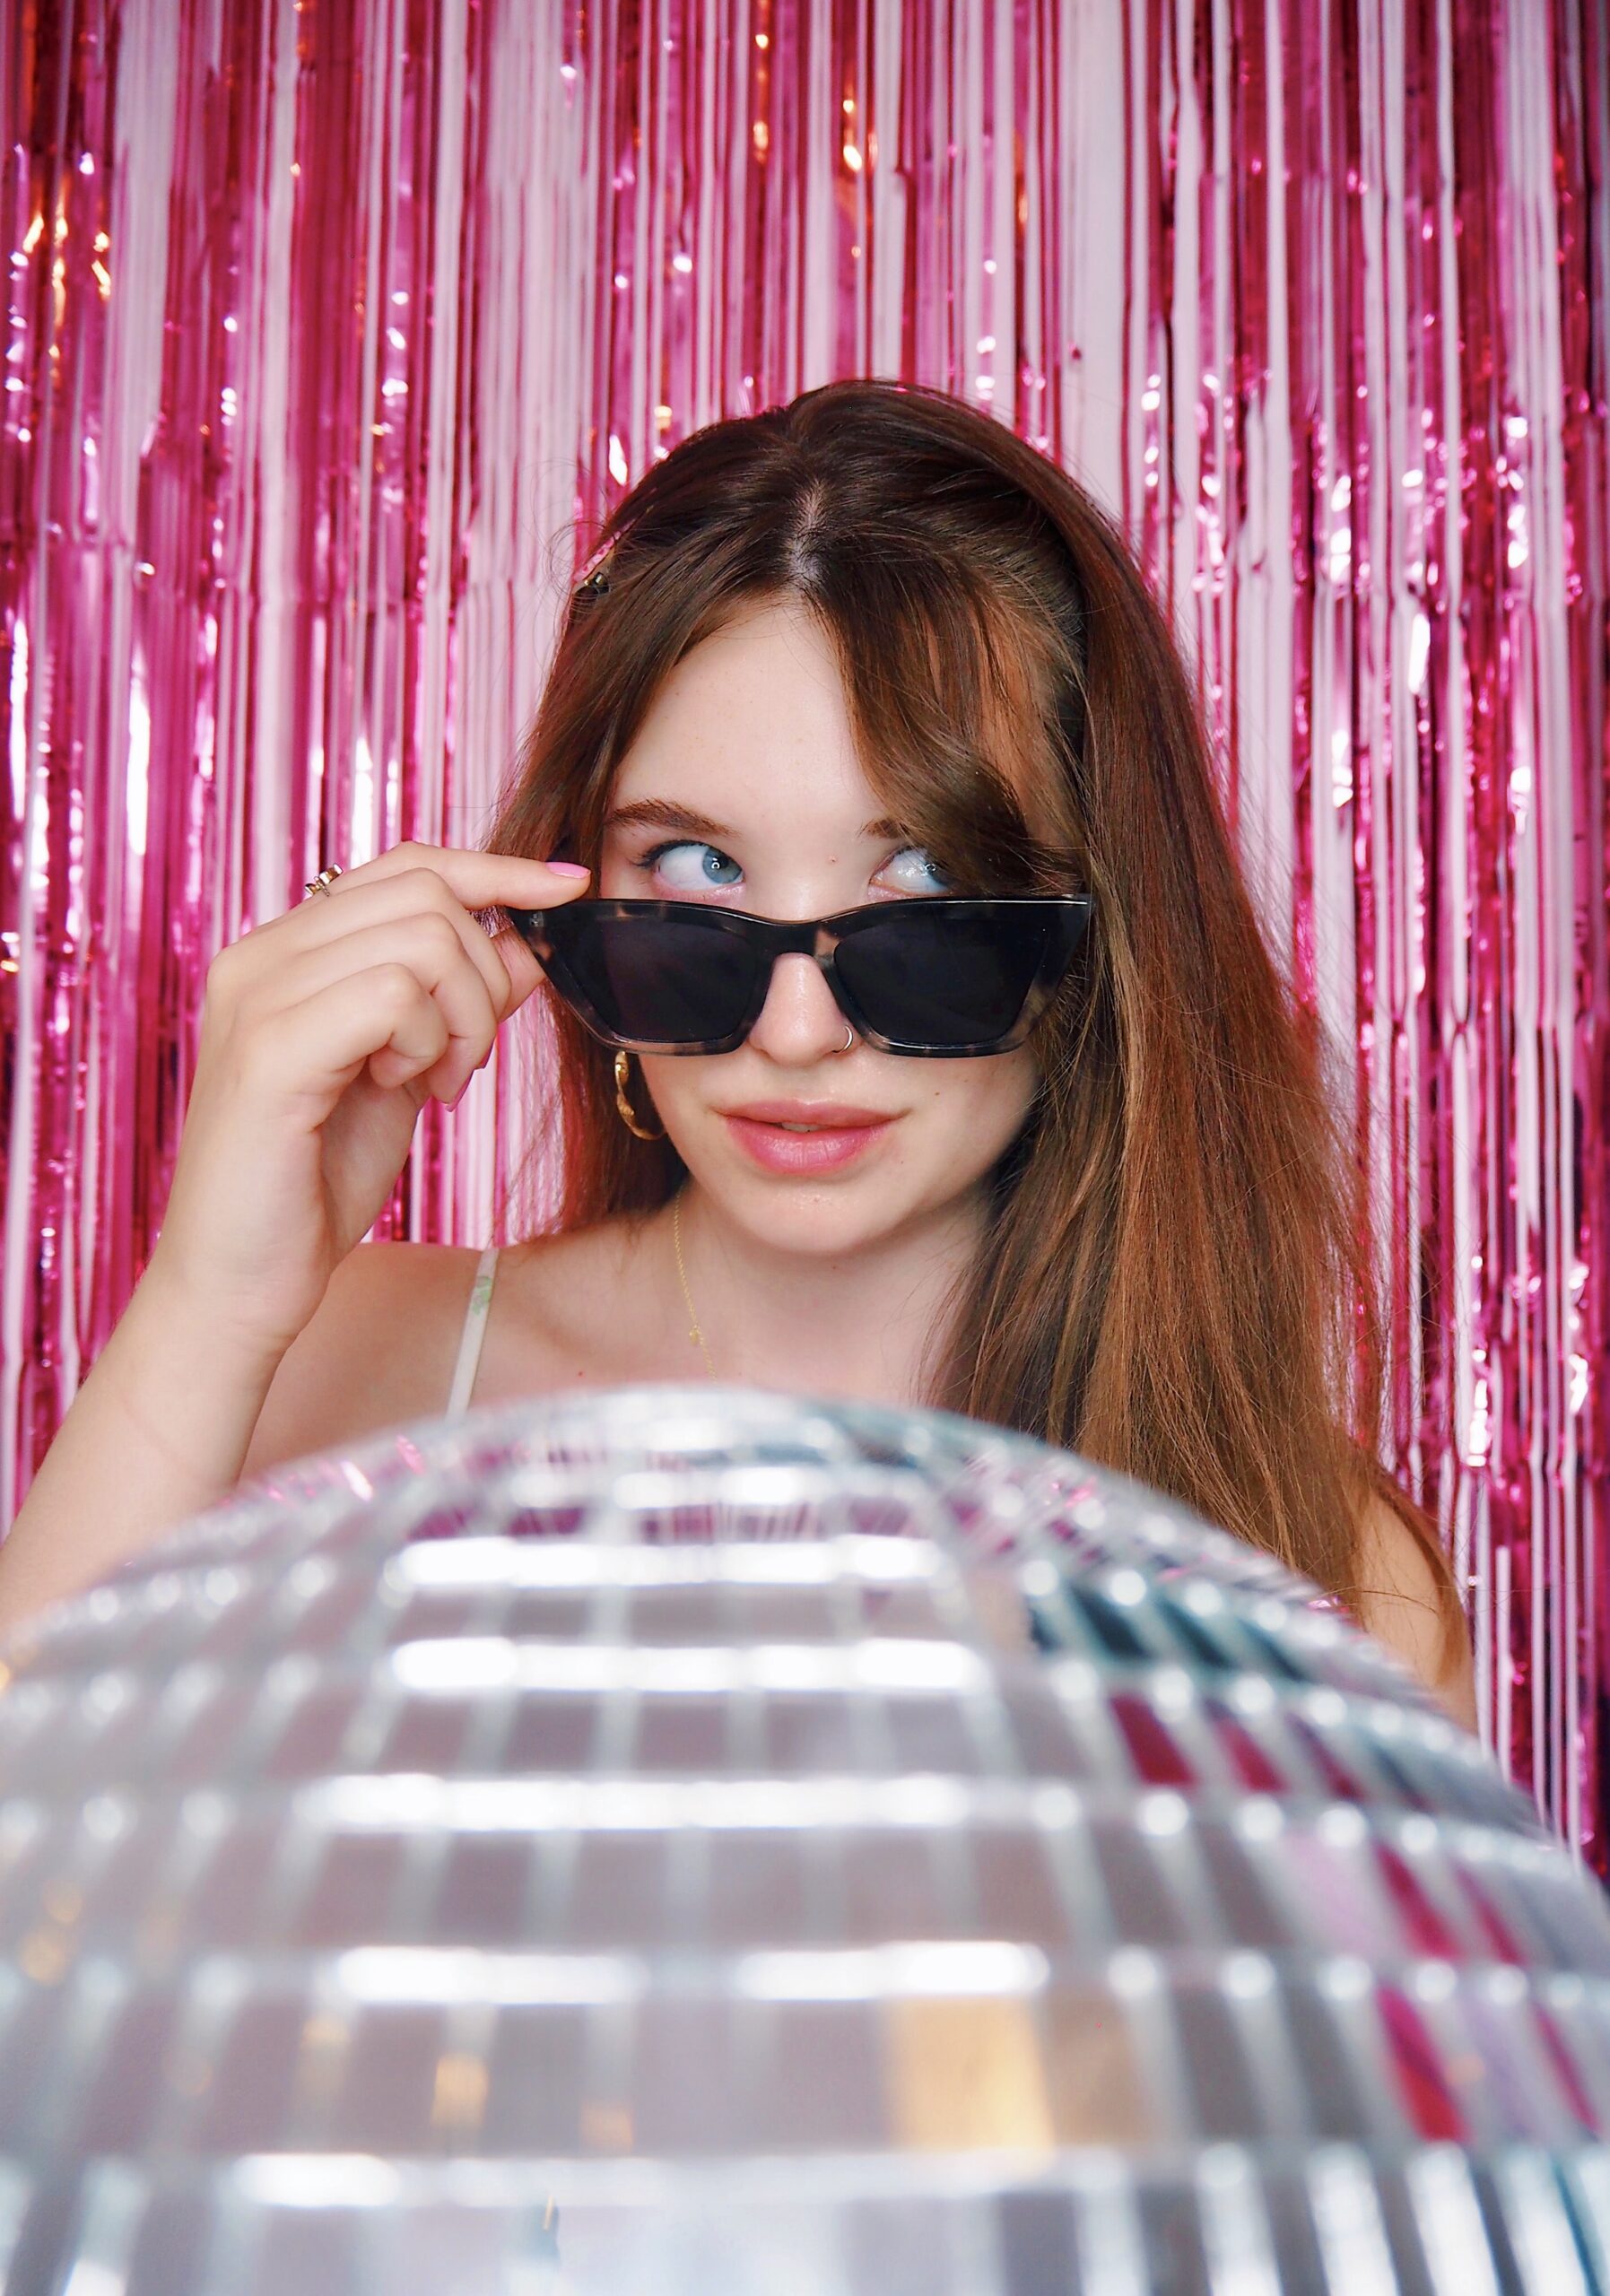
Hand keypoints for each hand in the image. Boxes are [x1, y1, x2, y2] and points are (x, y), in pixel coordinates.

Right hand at [148, 841, 587, 1361]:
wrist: (242, 1281)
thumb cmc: (314, 1182)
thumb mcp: (408, 1071)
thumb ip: (456, 1000)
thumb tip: (528, 938)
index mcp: (286, 951)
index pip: (407, 865)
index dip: (496, 870)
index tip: (567, 889)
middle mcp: (260, 955)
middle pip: (427, 894)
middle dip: (482, 977)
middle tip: (462, 1060)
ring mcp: (257, 995)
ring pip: (421, 939)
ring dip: (460, 1018)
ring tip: (432, 1081)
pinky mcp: (268, 1049)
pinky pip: (392, 993)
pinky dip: (425, 1042)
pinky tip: (403, 1090)